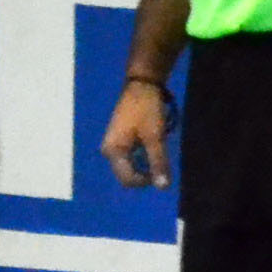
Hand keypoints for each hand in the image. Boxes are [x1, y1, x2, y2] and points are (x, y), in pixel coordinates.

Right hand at [105, 76, 174, 191]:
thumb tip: (163, 188)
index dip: (147, 180)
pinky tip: (153, 144)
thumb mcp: (155, 137)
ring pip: (131, 165)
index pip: (128, 180)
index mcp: (113, 151)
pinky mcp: (120, 138)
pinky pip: (131, 156)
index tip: (162, 169)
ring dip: (146, 163)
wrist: (142, 84)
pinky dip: (144, 155)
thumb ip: (158, 162)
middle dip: (146, 172)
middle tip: (161, 159)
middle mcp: (109, 150)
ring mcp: (113, 144)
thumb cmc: (147, 109)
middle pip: (128, 174)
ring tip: (157, 149)